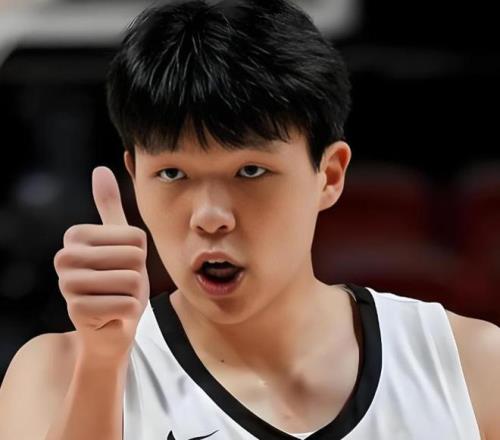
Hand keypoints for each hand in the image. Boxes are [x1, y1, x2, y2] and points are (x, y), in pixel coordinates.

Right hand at [54, 166, 149, 363]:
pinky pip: (127, 305)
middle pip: (134, 259)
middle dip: (137, 276)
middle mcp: (65, 256)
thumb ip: (109, 206)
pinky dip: (129, 312)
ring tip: (117, 297)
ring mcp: (68, 284)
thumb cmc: (119, 280)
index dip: (138, 255)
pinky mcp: (77, 311)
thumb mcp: (119, 241)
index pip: (135, 237)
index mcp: (77, 235)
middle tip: (120, 285)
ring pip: (132, 282)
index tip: (121, 265)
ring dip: (134, 295)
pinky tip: (114, 313)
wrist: (112, 324)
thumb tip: (100, 169)